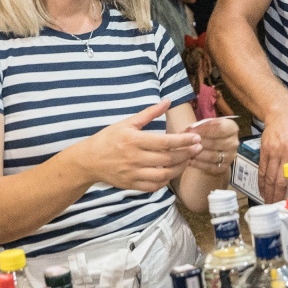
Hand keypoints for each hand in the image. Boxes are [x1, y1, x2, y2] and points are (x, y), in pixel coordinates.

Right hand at [75, 101, 200, 191]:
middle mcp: (134, 158)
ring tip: (188, 160)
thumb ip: (149, 113)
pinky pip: (154, 186)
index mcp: (134, 140)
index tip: (196, 138)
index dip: (183, 141)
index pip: (164, 142)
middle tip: (198, 148)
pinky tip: (172, 172)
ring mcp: (133, 174)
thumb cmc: (108, 138)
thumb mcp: (127, 123)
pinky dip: (166, 181)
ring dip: (179, 168)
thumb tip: (167, 101)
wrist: (89, 160)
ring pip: (164, 175)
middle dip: (186, 154)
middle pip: (167, 159)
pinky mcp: (132, 185)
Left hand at [184, 117, 238, 179]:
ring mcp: (230, 156)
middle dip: (198, 143)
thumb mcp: (203, 126)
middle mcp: (234, 142)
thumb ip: (196, 126)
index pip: (219, 127)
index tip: (189, 130)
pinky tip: (188, 160)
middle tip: (184, 142)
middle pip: (215, 143)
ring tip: (185, 151)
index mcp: (232, 128)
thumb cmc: (207, 134)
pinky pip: (209, 166)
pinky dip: (197, 164)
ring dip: (197, 154)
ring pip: (212, 156)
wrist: (212, 150)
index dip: (203, 129)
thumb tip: (186, 131)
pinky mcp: (223, 168)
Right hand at [255, 102, 287, 201]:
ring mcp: (275, 151)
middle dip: (280, 196)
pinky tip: (264, 191)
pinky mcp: (265, 150)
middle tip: (280, 208)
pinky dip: (262, 183)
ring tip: (271, 204)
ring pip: (271, 177)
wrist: (281, 114)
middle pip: (283, 179)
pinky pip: (262, 170)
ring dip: (270, 193)